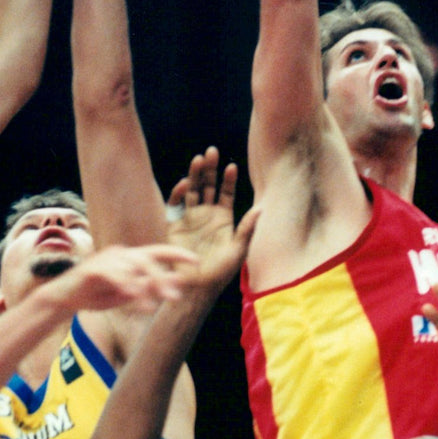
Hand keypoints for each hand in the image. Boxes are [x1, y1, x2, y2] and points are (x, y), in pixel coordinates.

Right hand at [61, 243, 197, 313]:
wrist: (67, 299)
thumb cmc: (99, 294)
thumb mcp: (131, 293)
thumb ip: (153, 287)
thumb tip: (179, 280)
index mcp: (132, 258)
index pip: (159, 252)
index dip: (178, 254)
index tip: (197, 262)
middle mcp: (121, 254)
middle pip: (148, 260)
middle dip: (162, 279)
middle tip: (175, 299)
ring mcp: (106, 259)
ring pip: (132, 268)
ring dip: (145, 289)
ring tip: (150, 308)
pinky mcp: (93, 268)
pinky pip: (114, 275)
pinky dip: (125, 286)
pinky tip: (133, 297)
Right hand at [166, 146, 258, 290]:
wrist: (198, 286)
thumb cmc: (221, 272)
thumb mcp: (239, 250)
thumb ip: (248, 228)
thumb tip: (262, 208)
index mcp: (223, 218)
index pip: (226, 192)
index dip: (228, 179)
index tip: (232, 167)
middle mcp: (206, 214)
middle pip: (208, 185)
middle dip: (210, 169)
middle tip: (212, 152)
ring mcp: (190, 217)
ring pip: (192, 190)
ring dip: (195, 175)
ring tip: (199, 159)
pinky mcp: (174, 223)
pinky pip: (175, 204)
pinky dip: (179, 192)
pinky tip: (186, 184)